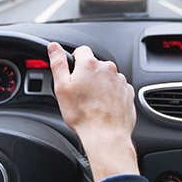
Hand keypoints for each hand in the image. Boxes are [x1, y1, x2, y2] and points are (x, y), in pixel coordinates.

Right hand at [48, 42, 138, 181]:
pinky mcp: (128, 92)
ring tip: (92, 103)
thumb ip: (58, 63)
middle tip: (80, 93)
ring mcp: (120, 80)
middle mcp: (108, 68)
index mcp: (90, 64)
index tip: (73, 74)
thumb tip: (54, 47)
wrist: (106, 135)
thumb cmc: (83, 115)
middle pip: (94, 65)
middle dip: (87, 75)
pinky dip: (110, 94)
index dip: (74, 61)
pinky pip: (117, 88)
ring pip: (106, 77)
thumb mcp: (62, 88)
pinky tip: (103, 107)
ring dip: (100, 85)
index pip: (81, 51)